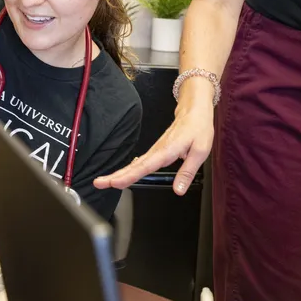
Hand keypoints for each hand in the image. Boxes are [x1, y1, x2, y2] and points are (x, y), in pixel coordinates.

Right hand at [93, 94, 213, 195]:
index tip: (116, 182)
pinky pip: (140, 162)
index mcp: (167, 150)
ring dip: (119, 173)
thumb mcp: (200, 150)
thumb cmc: (198, 127)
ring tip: (105, 182)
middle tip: (99, 183)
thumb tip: (179, 190)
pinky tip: (122, 176)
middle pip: (134, 166)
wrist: (194, 110)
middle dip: (115, 175)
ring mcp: (156, 150)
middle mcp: (158, 150)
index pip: (145, 166)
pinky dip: (129, 170)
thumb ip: (188, 172)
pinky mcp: (157, 151)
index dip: (129, 176)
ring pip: (135, 164)